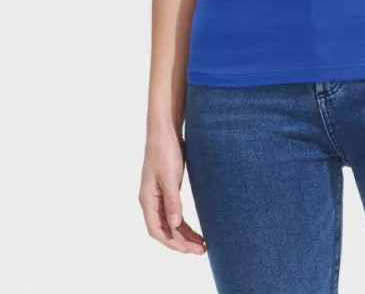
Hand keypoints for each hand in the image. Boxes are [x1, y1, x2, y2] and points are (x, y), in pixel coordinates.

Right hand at [139, 128, 206, 254]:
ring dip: (184, 234)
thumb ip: (172, 202)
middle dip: (182, 242)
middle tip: (202, 250)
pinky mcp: (167, 189)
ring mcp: (158, 195)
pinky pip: (173, 212)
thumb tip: (174, 225)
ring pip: (170, 222)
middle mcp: (151, 201)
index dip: (173, 243)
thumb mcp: (170, 177)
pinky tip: (194, 228)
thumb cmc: (165, 151)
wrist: (165, 130)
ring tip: (201, 243)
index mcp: (147, 200)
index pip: (157, 231)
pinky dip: (183, 222)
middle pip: (165, 230)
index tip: (190, 250)